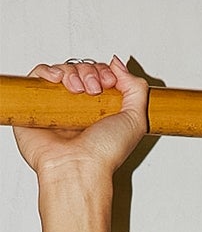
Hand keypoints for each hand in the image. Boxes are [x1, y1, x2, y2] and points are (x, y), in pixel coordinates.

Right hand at [14, 57, 148, 183]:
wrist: (79, 167)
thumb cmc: (104, 154)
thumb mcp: (135, 120)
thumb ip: (136, 89)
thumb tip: (118, 65)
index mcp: (100, 112)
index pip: (98, 77)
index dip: (104, 72)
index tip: (109, 82)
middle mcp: (78, 109)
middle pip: (81, 71)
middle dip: (90, 72)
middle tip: (93, 89)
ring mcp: (57, 107)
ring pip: (61, 71)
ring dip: (72, 72)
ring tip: (77, 89)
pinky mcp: (35, 106)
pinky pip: (37, 77)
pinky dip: (47, 71)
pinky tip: (58, 79)